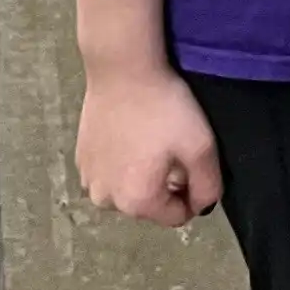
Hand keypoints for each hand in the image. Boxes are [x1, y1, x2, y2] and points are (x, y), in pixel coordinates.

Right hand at [77, 59, 222, 224]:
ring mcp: (89, 180)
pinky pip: (112, 173)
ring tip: (152, 141)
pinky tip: (133, 135)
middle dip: (167, 184)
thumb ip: (207, 187)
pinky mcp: (81, 160)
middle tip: (173, 148)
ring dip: (144, 175)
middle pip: (151, 205)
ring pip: (130, 190)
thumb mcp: (201, 148)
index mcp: (136, 202)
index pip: (177, 217)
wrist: (122, 72)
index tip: (193, 166)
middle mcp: (106, 200)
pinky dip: (124, 162)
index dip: (193, 194)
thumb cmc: (164, 110)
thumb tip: (203, 207)